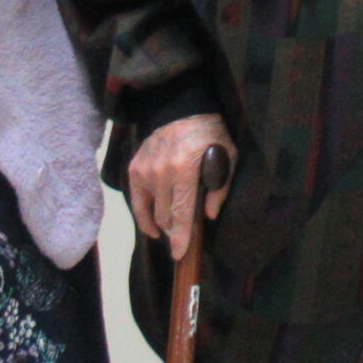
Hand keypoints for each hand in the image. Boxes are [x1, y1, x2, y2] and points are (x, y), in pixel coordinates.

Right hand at [128, 112, 234, 258]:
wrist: (181, 109)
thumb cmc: (210, 134)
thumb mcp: (228, 155)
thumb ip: (220, 187)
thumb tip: (209, 216)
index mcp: (185, 169)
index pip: (181, 211)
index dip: (181, 236)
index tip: (179, 254)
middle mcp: (161, 171)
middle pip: (165, 216)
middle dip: (175, 229)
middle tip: (185, 233)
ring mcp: (145, 170)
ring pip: (151, 211)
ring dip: (162, 223)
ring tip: (172, 227)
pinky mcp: (134, 168)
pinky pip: (137, 201)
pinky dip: (144, 216)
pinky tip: (153, 225)